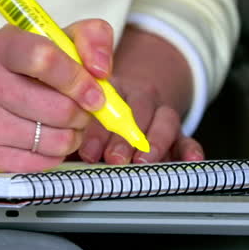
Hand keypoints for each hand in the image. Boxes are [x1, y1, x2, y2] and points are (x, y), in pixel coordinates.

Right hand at [0, 20, 115, 171]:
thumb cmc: (17, 72)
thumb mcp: (50, 41)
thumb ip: (88, 38)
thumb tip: (101, 69)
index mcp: (1, 46)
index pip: (44, 58)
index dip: (78, 79)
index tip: (97, 92)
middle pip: (59, 108)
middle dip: (83, 113)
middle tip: (81, 108)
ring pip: (57, 139)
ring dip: (72, 134)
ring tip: (62, 123)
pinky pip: (44, 162)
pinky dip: (55, 153)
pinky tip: (43, 139)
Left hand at [72, 24, 204, 164]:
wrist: (130, 99)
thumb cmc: (96, 112)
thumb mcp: (81, 110)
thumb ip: (73, 126)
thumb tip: (57, 150)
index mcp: (111, 87)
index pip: (106, 103)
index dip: (97, 130)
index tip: (88, 151)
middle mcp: (139, 97)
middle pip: (137, 111)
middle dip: (124, 138)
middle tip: (114, 158)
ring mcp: (161, 112)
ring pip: (165, 120)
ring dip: (154, 143)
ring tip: (143, 162)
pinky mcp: (178, 131)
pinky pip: (187, 136)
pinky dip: (190, 148)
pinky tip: (191, 159)